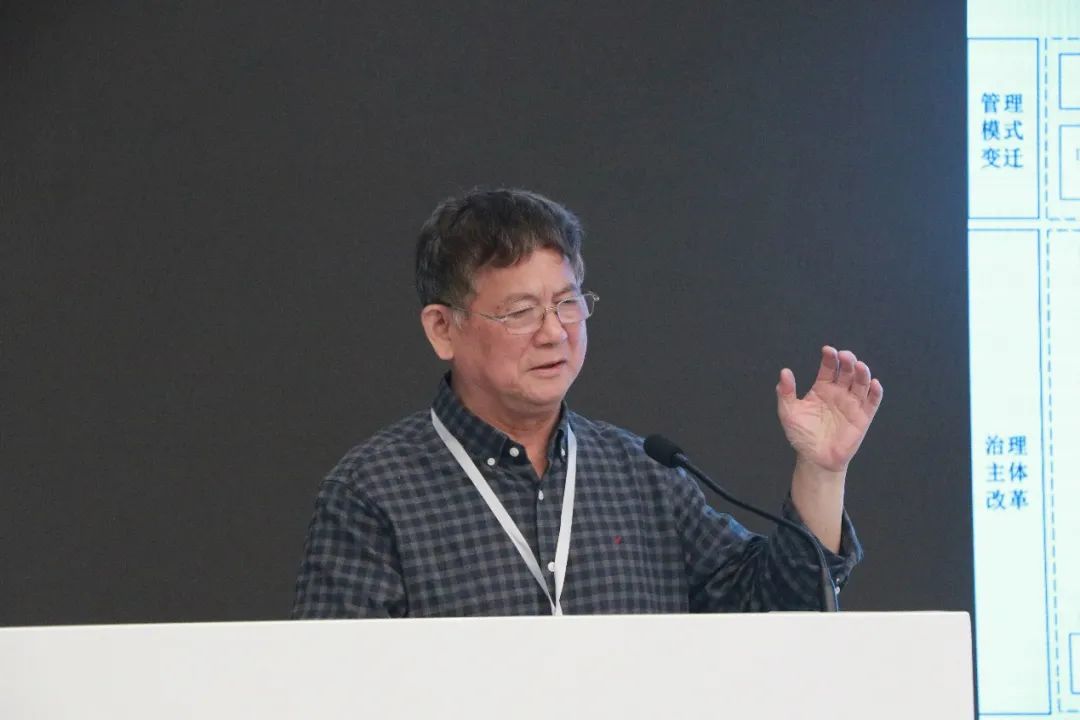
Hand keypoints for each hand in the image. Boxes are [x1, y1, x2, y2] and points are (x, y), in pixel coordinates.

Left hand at [775, 346, 882, 472]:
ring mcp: (852, 403)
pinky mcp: (863, 417)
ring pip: (861, 383)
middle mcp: (839, 392)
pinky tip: (873, 383)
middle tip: (845, 356)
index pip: (829, 367)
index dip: (830, 357)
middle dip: (847, 361)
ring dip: (862, 373)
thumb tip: (784, 372)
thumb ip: (786, 392)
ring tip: (859, 366)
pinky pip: (872, 401)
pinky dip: (875, 392)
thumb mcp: (788, 413)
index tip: (827, 350)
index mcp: (822, 388)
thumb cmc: (802, 435)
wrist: (815, 459)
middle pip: (847, 371)